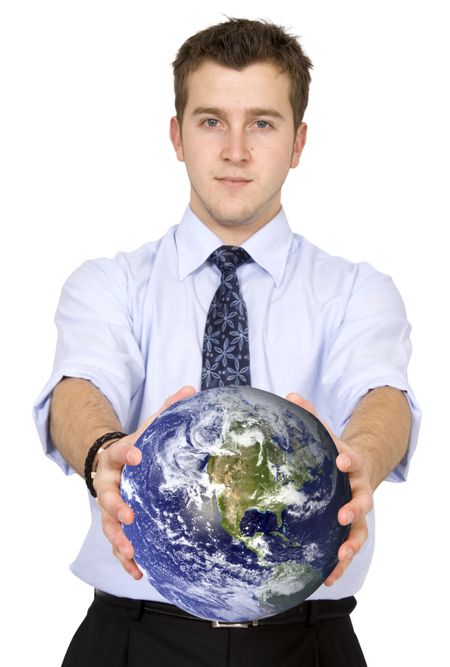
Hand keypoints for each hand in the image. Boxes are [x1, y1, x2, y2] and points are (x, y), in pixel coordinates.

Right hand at [93, 385, 195, 578]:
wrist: (109, 461)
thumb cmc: (137, 446)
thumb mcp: (148, 428)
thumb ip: (167, 410)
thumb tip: (193, 389)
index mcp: (117, 457)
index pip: (118, 452)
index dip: (126, 453)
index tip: (137, 453)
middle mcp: (108, 483)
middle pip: (106, 497)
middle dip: (116, 507)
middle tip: (129, 515)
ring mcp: (109, 507)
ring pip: (108, 526)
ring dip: (119, 540)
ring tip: (132, 552)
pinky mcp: (115, 524)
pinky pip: (118, 543)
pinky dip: (126, 559)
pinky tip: (139, 571)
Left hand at [285, 393, 372, 586]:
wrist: (356, 467)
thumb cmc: (334, 451)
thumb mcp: (324, 432)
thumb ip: (309, 416)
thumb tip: (289, 396)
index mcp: (352, 465)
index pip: (353, 460)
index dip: (349, 460)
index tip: (341, 460)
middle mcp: (358, 490)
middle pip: (363, 500)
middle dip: (355, 507)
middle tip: (344, 513)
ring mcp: (356, 512)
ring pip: (360, 530)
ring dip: (352, 543)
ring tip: (341, 555)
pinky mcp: (349, 529)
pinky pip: (347, 548)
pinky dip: (340, 564)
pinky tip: (327, 578)